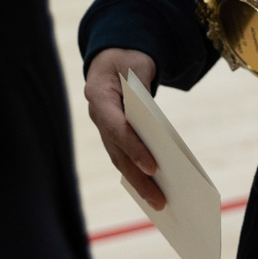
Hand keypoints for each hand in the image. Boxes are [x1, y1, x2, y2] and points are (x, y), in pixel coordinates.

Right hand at [85, 47, 163, 207]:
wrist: (113, 55)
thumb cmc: (127, 59)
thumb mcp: (136, 64)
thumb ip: (143, 87)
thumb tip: (155, 124)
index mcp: (98, 94)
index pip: (116, 127)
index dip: (133, 147)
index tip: (153, 167)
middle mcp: (96, 114)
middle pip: (118, 152)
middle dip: (139, 177)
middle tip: (160, 200)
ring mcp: (102, 126)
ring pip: (119, 160)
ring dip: (138, 183)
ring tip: (159, 203)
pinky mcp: (111, 135)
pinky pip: (123, 158)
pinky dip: (136, 174)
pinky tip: (153, 191)